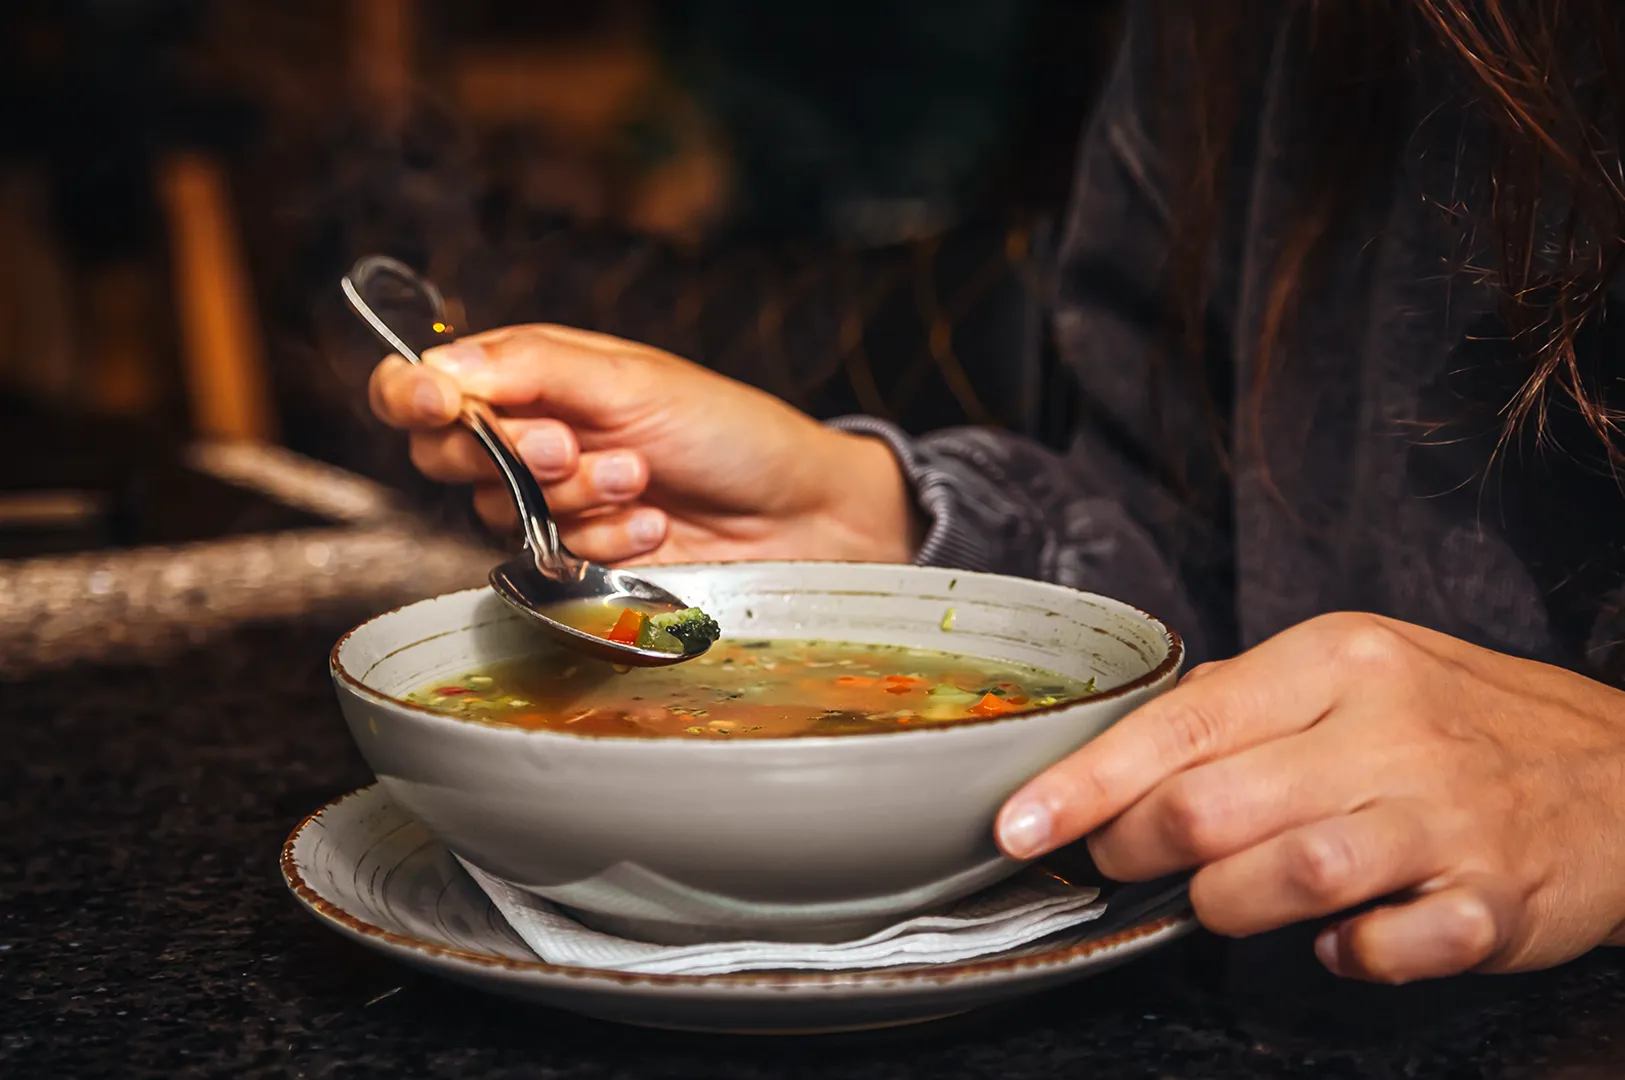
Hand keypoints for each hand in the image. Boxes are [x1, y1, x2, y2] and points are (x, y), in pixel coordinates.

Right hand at [368, 324, 918, 564]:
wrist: (800, 515)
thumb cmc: (730, 430)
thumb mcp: (635, 381)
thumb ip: (534, 370)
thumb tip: (440, 366)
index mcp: (534, 374)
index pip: (428, 383)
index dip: (412, 395)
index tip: (436, 404)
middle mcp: (531, 434)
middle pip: (444, 453)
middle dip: (506, 452)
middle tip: (570, 444)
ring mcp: (552, 501)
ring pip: (497, 510)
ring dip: (574, 496)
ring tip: (643, 478)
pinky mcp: (578, 561)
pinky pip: (547, 558)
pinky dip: (603, 541)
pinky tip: (654, 524)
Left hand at [995, 612, 1624, 983]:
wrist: (1623, 772)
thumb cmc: (1460, 721)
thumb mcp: (1353, 672)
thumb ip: (1239, 702)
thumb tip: (1124, 741)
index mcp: (1337, 661)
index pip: (1181, 724)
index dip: (1087, 783)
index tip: (1019, 825)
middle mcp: (1389, 729)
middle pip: (1214, 805)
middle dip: (1139, 848)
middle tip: (1121, 862)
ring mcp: (1447, 816)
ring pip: (1288, 873)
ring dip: (1226, 904)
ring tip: (1220, 900)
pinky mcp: (1496, 899)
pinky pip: (1390, 947)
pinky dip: (1348, 956)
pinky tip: (1341, 941)